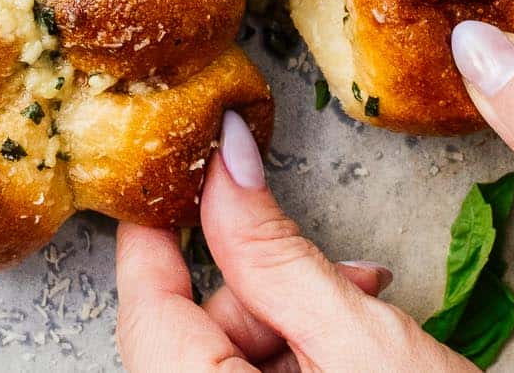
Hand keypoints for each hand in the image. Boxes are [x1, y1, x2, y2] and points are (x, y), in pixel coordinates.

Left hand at [116, 110, 474, 372]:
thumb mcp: (357, 341)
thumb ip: (273, 252)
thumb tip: (224, 162)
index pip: (145, 307)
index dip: (156, 231)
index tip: (178, 173)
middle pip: (193, 335)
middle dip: (260, 287)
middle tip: (340, 270)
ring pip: (226, 362)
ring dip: (289, 324)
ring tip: (368, 312)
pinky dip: (299, 363)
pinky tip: (357, 351)